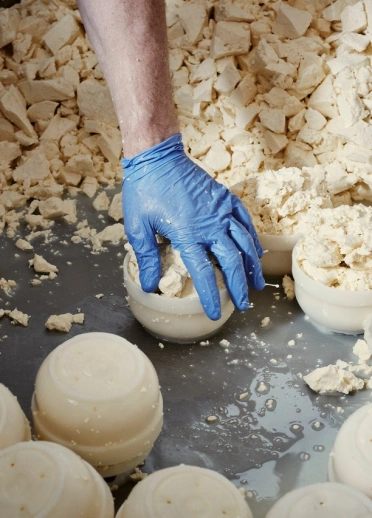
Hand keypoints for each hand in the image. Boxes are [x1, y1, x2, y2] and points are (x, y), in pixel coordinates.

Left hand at [122, 134, 264, 319]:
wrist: (158, 157)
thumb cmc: (145, 190)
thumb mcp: (137, 226)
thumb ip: (146, 257)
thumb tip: (149, 285)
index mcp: (188, 234)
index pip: (204, 273)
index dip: (211, 296)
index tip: (215, 312)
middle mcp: (210, 224)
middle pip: (232, 261)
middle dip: (239, 285)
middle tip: (243, 304)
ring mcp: (221, 210)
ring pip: (245, 242)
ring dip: (252, 265)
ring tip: (257, 283)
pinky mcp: (224, 198)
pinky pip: (245, 221)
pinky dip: (252, 238)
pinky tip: (255, 250)